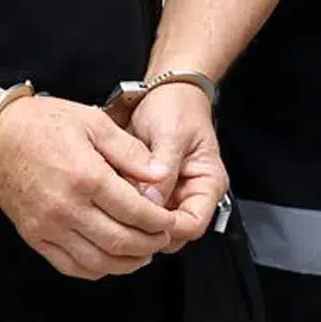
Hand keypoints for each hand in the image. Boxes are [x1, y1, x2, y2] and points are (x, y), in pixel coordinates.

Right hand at [0, 96, 176, 279]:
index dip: (160, 222)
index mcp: (86, 177)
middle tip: (162, 237)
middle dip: (150, 244)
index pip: (135, 212)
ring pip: (98, 261)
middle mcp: (67, 207)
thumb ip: (130, 152)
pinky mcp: (34, 236)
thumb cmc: (44, 123)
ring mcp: (48, 226)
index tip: (171, 221)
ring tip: (143, 253)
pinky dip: (97, 269)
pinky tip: (111, 260)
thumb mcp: (94, 123)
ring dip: (127, 262)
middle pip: (121, 241)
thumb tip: (161, 176)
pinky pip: (71, 266)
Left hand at [126, 83, 225, 251]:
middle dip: (147, 227)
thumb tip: (151, 202)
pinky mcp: (153, 190)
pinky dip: (126, 205)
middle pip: (172, 232)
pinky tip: (112, 193)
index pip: (193, 225)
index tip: (142, 222)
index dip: (168, 229)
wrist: (165, 90)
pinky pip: (140, 209)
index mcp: (208, 183)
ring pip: (153, 224)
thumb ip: (163, 170)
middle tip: (120, 213)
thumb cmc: (176, 105)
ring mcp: (173, 194)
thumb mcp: (171, 134)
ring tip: (114, 200)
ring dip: (134, 216)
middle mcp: (192, 194)